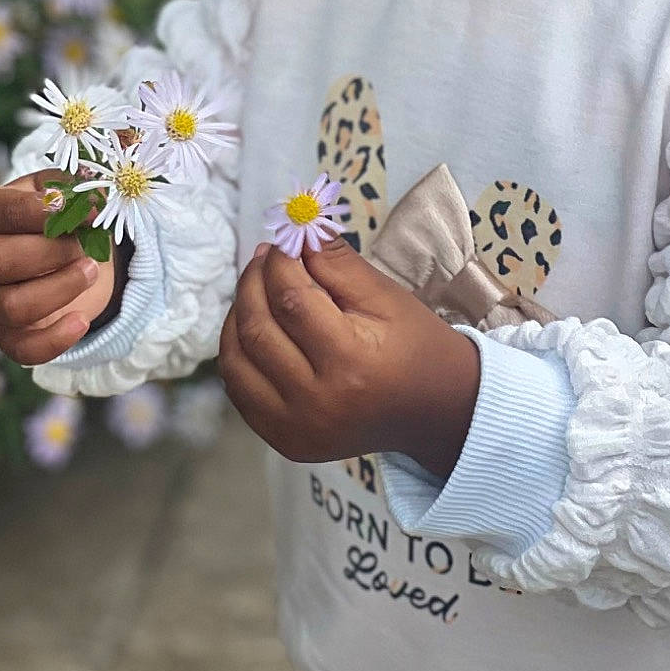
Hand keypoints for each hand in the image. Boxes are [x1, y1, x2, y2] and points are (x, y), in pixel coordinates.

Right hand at [0, 171, 118, 365]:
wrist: (52, 254)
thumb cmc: (52, 216)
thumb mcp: (59, 191)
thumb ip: (74, 189)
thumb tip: (96, 201)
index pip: (6, 212)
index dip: (49, 212)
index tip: (91, 212)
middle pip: (0, 261)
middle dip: (53, 253)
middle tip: (86, 245)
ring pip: (13, 307)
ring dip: (60, 289)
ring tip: (91, 270)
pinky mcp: (4, 335)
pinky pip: (22, 349)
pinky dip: (55, 341)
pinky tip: (82, 321)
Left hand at [218, 234, 480, 476]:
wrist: (433, 410)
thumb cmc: (413, 344)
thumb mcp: (385, 295)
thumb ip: (335, 261)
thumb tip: (292, 230)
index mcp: (350, 364)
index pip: (291, 300)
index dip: (280, 262)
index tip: (284, 239)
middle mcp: (317, 404)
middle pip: (258, 329)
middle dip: (253, 281)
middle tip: (266, 257)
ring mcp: (295, 429)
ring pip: (237, 359)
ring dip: (239, 313)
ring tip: (258, 287)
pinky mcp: (284, 441)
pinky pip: (239, 389)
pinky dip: (236, 351)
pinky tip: (255, 326)